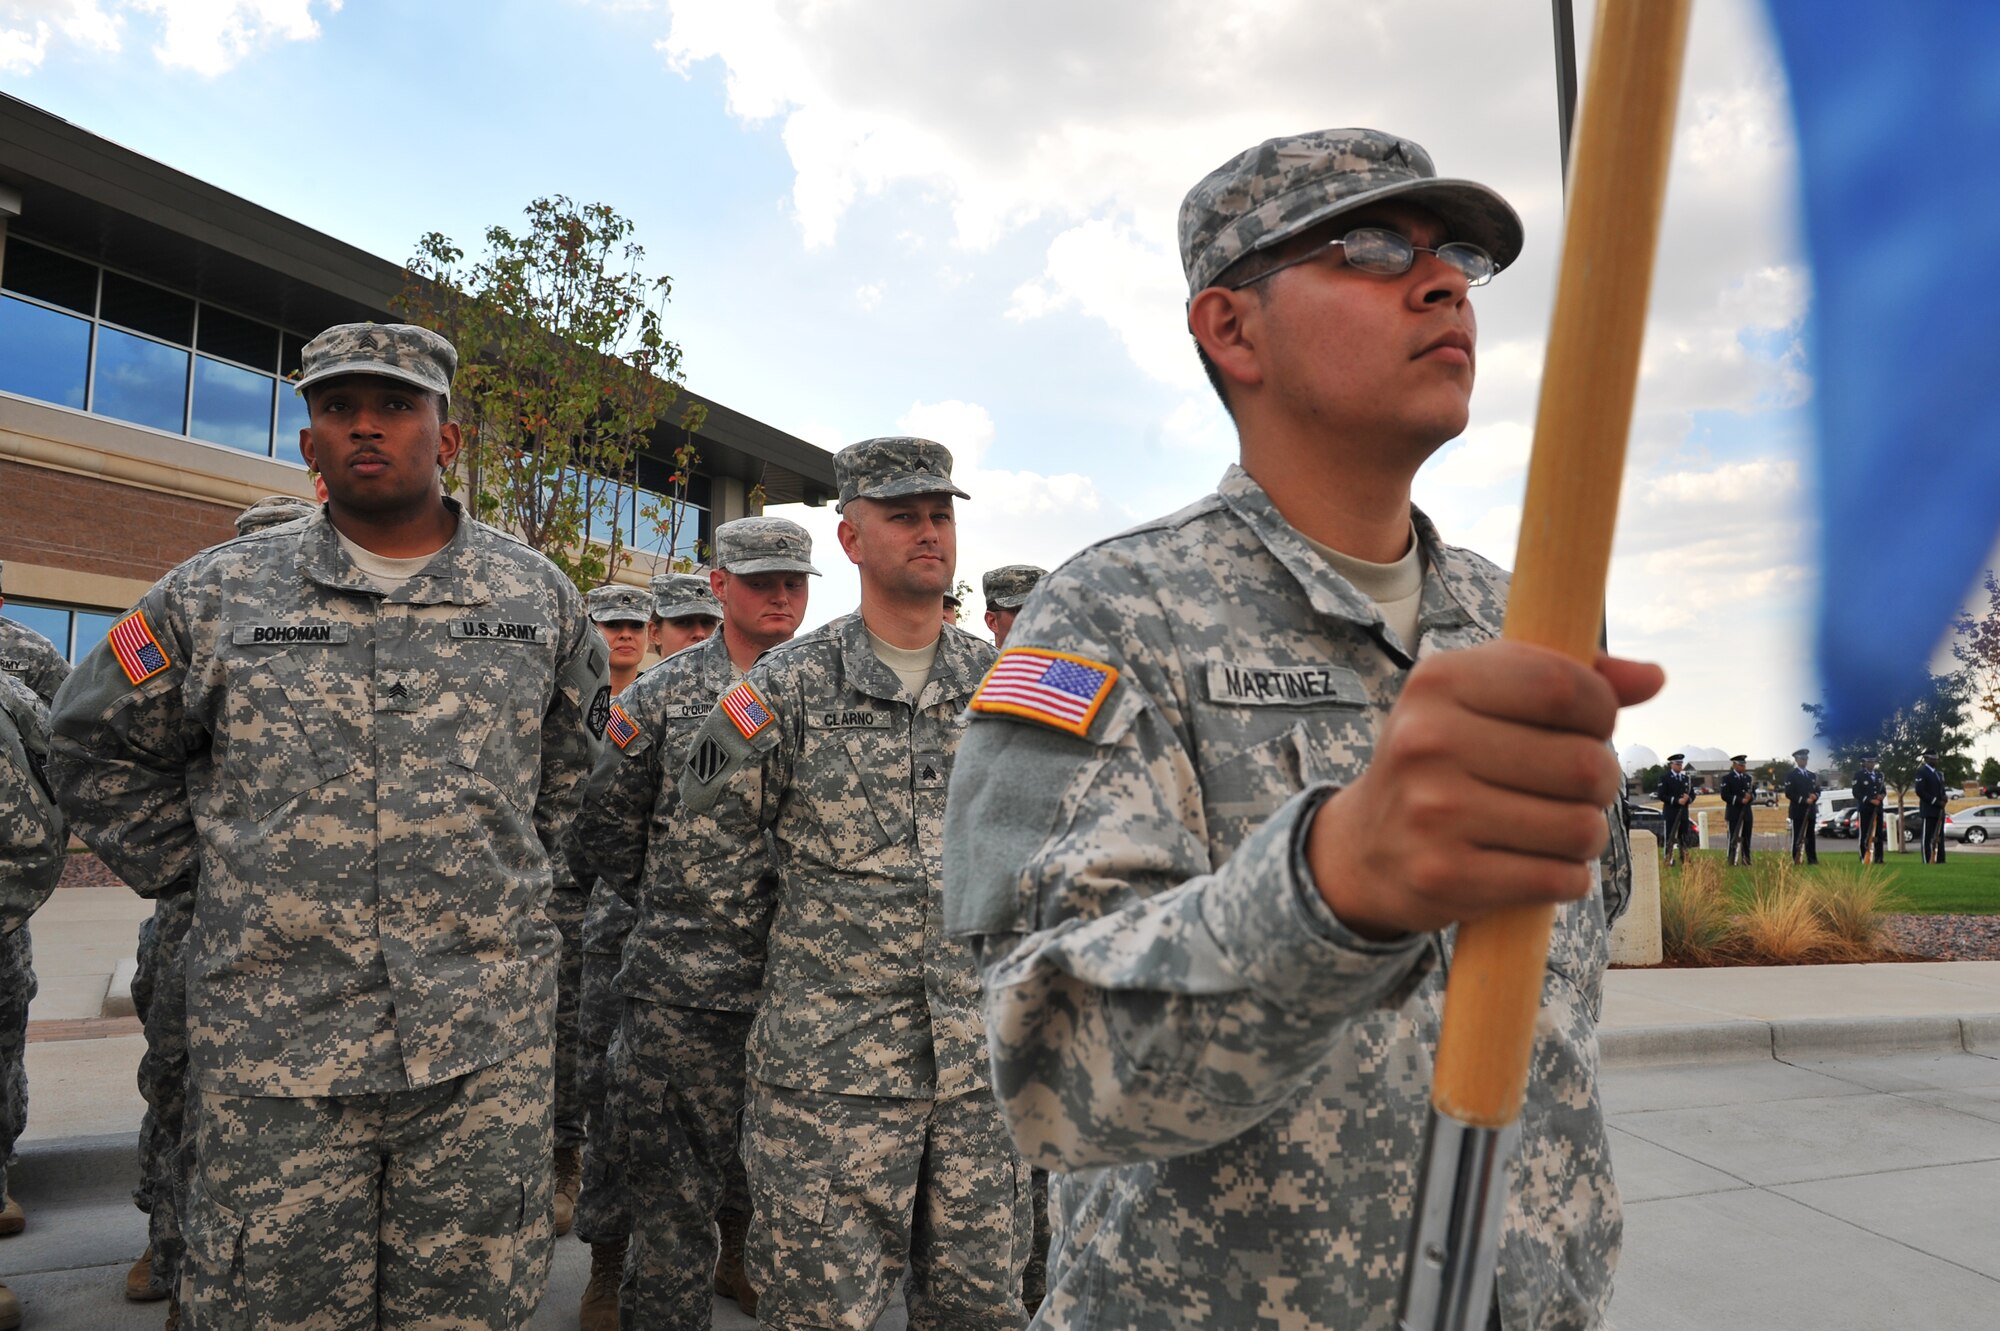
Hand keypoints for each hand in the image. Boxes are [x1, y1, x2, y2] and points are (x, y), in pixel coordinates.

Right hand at [1305, 644, 1664, 939]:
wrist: (1364, 847)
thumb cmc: (1444, 760)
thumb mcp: (1484, 699)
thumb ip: (1567, 678)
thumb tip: (1653, 678)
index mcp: (1439, 681)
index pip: (1565, 687)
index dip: (1602, 710)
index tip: (1590, 726)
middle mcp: (1428, 741)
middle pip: (1584, 764)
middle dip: (1600, 782)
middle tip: (1573, 789)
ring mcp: (1433, 812)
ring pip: (1580, 827)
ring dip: (1585, 834)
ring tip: (1554, 828)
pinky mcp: (1445, 876)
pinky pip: (1558, 879)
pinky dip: (1566, 877)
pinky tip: (1536, 865)